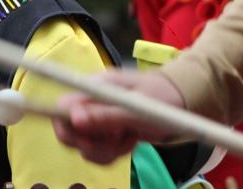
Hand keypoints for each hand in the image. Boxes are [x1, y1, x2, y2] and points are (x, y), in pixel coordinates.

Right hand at [52, 70, 185, 164]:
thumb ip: (106, 114)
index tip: (89, 139)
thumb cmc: (162, 98)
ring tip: (129, 138)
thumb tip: (74, 119)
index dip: (67, 126)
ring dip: (105, 151)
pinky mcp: (104, 134)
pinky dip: (112, 154)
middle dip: (90, 144)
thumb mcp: (138, 108)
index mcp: (93, 88)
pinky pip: (96, 152)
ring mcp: (96, 118)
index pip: (61, 106)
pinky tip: (129, 142)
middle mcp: (89, 102)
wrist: (180, 100)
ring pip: (82, 146)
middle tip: (116, 142)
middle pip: (68, 130)